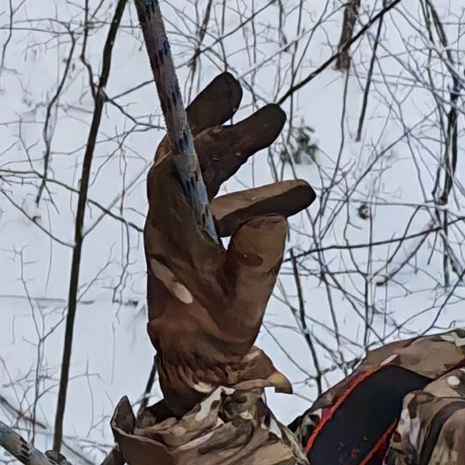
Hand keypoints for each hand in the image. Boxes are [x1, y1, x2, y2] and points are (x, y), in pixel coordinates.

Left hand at [143, 74, 314, 395]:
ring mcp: (184, 235)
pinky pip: (222, 205)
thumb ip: (256, 264)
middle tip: (243, 91)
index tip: (228, 103)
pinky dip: (253, 192)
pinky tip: (293, 198)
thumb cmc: (213, 344)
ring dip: (237, 151)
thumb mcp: (241, 306)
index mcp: (172, 236)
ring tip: (275, 123)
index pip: (175, 170)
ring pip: (206, 179)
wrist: (196, 374)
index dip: (197, 132)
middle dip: (214, 125)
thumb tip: (273, 216)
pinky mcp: (199, 247)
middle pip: (186, 161)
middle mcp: (171, 227)